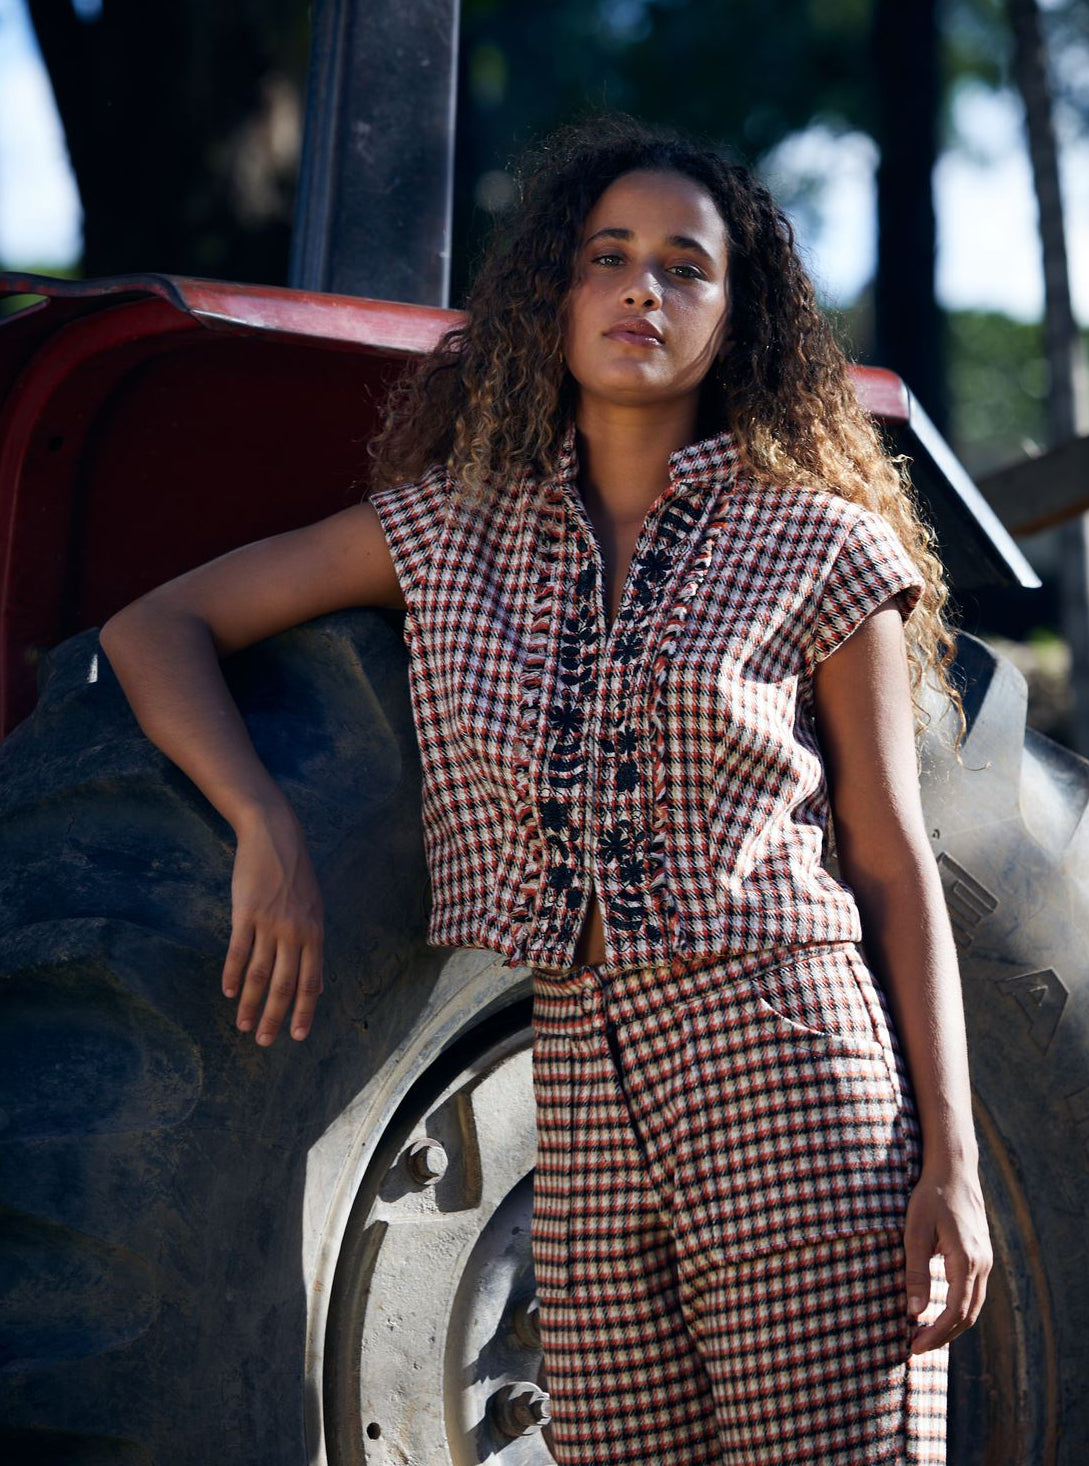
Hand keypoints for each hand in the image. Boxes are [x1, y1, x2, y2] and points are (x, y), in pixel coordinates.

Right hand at [220, 802, 323, 1044]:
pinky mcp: (245, 913)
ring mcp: (269, 923)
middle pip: (285, 984)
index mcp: (315, 933)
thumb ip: (314, 948)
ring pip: (259, 973)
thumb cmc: (296, 876)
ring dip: (249, 1003)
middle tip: (263, 1041)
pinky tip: (227, 992)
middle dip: (274, 1017)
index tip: (297, 1036)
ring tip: (242, 1024)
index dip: (304, 1012)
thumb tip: (318, 986)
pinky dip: (231, 974)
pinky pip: (238, 950)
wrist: (275, 836)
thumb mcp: (315, 910)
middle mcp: (294, 932)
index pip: (311, 982)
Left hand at [903, 1160, 991, 1354]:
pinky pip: (974, 1292)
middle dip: (943, 1335)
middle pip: (968, 1315)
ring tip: (924, 1335)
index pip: (955, 1312)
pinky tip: (938, 1311)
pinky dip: (958, 1309)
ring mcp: (985, 1260)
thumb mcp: (915, 1231)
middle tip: (916, 1348)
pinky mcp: (981, 1255)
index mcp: (967, 1261)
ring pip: (973, 1305)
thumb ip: (916, 1272)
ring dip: (951, 1325)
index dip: (936, 1334)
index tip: (914, 1347)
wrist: (953, 1169)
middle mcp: (982, 1264)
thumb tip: (914, 1311)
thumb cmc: (930, 1196)